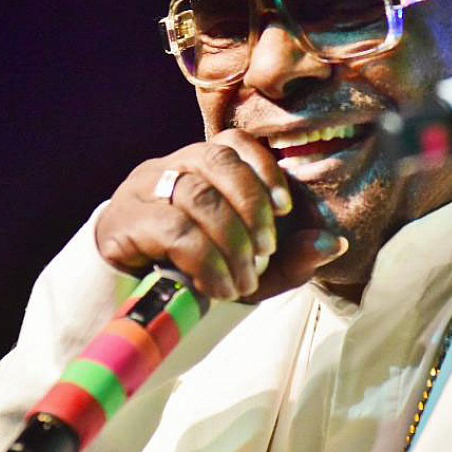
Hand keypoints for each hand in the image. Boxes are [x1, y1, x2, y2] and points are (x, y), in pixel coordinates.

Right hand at [94, 129, 348, 301]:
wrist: (117, 308)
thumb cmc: (187, 278)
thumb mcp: (246, 271)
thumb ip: (288, 259)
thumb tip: (334, 242)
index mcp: (196, 168)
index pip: (233, 143)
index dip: (264, 170)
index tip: (285, 209)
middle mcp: (167, 168)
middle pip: (216, 160)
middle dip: (251, 206)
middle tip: (265, 252)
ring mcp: (140, 192)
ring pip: (198, 194)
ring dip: (232, 242)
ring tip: (243, 283)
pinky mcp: (122, 223)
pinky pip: (173, 228)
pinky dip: (207, 260)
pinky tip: (217, 288)